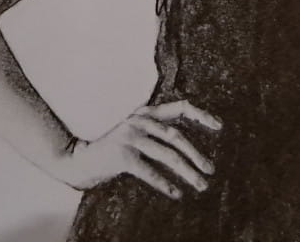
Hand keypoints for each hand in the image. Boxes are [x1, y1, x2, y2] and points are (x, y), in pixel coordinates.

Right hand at [58, 100, 221, 198]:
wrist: (80, 160)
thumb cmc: (114, 149)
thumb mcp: (137, 132)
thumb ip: (158, 131)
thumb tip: (190, 145)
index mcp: (147, 112)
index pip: (180, 107)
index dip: (201, 115)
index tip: (219, 127)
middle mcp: (140, 120)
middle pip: (177, 137)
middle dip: (196, 155)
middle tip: (210, 170)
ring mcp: (130, 136)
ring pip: (167, 155)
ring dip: (187, 172)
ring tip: (201, 185)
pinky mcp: (122, 155)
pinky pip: (149, 171)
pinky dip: (164, 183)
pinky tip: (176, 193)